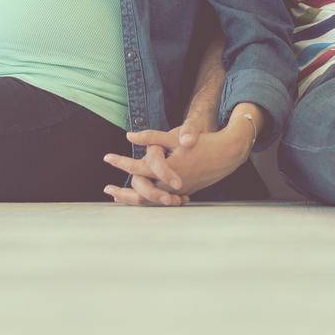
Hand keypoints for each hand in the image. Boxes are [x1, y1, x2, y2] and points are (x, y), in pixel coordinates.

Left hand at [102, 120, 250, 206]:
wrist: (227, 153)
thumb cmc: (201, 143)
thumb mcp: (175, 137)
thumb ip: (152, 138)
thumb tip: (129, 135)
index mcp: (167, 169)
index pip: (138, 168)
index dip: (121, 162)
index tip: (107, 158)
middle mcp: (171, 183)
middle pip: (141, 193)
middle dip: (123, 193)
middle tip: (107, 190)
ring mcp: (178, 190)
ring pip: (152, 199)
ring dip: (134, 198)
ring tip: (118, 197)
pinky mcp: (185, 191)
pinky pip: (162, 199)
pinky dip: (150, 199)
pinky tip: (142, 198)